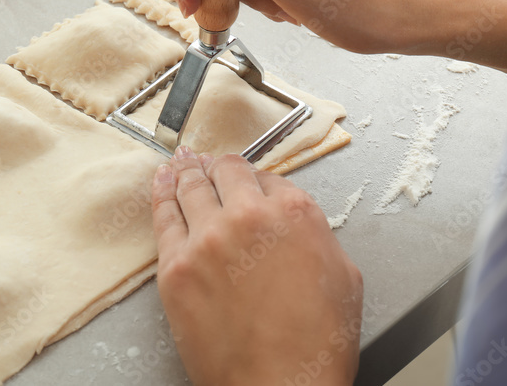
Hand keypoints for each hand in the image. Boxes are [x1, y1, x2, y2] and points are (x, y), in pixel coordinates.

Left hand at [152, 147, 363, 385]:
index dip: (258, 182)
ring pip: (191, 187)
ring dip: (189, 170)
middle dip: (222, 168)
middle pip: (227, 172)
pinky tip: (162, 181)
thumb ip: (315, 236)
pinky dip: (162, 193)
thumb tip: (295, 226)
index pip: (268, 177)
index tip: (250, 185)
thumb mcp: (344, 276)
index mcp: (294, 214)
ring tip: (183, 160)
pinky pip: (163, 218)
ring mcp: (207, 240)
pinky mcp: (176, 268)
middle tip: (212, 164)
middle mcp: (248, 216)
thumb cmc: (316, 346)